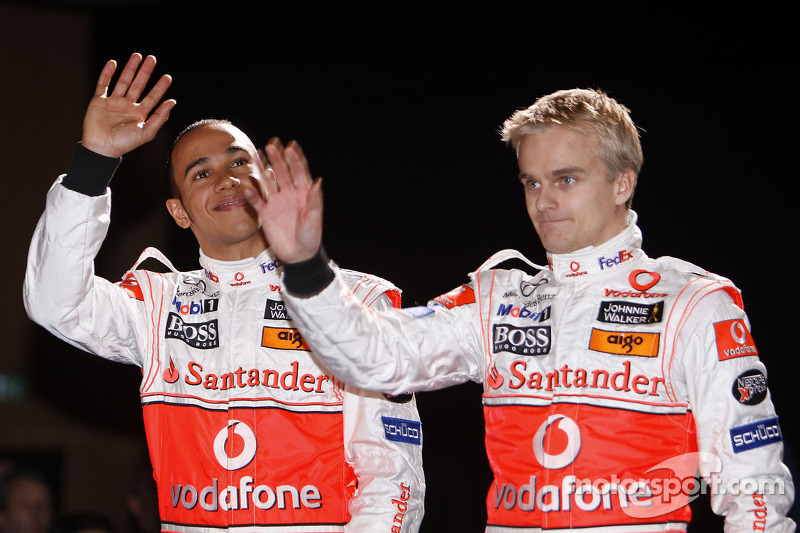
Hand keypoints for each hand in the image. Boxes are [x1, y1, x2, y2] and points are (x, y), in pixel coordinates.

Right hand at [81, 53, 174, 157]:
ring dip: (130, 68)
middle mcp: (128, 107)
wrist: (102, 147)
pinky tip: (113, 63)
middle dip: (145, 72)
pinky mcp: (99, 101)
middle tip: (152, 58)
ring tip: (137, 56)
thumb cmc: (125, 143)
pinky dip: (107, 73)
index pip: (152, 97)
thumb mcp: (147, 131)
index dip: (160, 87)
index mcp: (140, 114)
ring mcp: (113, 103)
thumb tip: (172, 102)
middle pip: (138, 85)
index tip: (167, 77)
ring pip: (123, 81)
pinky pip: (103, 84)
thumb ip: (160, 117)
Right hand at [244, 138, 322, 262]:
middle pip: (282, 172)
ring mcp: (277, 203)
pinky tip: (246, 185)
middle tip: (272, 144)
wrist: (299, 255)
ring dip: (262, 170)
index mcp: (303, 193)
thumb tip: (318, 182)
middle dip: (278, 158)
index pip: (299, 172)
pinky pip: (257, 202)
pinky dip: (251, 194)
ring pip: (268, 182)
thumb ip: (315, 201)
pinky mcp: (266, 214)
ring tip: (255, 155)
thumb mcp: (315, 219)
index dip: (295, 159)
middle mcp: (289, 194)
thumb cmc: (311, 237)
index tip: (291, 146)